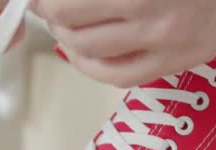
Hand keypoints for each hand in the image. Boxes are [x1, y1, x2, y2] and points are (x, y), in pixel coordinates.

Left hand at [33, 0, 215, 87]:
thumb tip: (50, 2)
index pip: (69, 1)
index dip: (45, 0)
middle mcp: (151, 10)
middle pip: (70, 20)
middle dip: (50, 15)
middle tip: (48, 10)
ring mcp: (163, 42)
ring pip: (87, 50)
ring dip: (65, 40)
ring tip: (65, 30)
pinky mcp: (171, 65)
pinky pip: (116, 76)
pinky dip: (88, 67)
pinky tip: (81, 55)